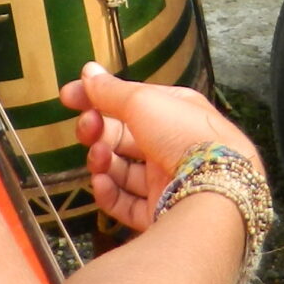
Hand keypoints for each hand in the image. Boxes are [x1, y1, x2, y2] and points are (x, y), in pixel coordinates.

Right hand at [57, 62, 262, 233]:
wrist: (215, 190)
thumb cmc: (182, 134)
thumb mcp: (142, 102)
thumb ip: (110, 90)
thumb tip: (87, 71)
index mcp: (176, 111)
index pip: (131, 102)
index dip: (99, 98)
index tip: (68, 97)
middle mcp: (174, 145)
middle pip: (125, 137)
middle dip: (99, 131)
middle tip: (86, 128)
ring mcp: (169, 180)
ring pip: (124, 171)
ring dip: (102, 162)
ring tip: (97, 157)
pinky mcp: (162, 212)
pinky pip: (128, 203)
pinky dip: (111, 194)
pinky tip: (101, 183)